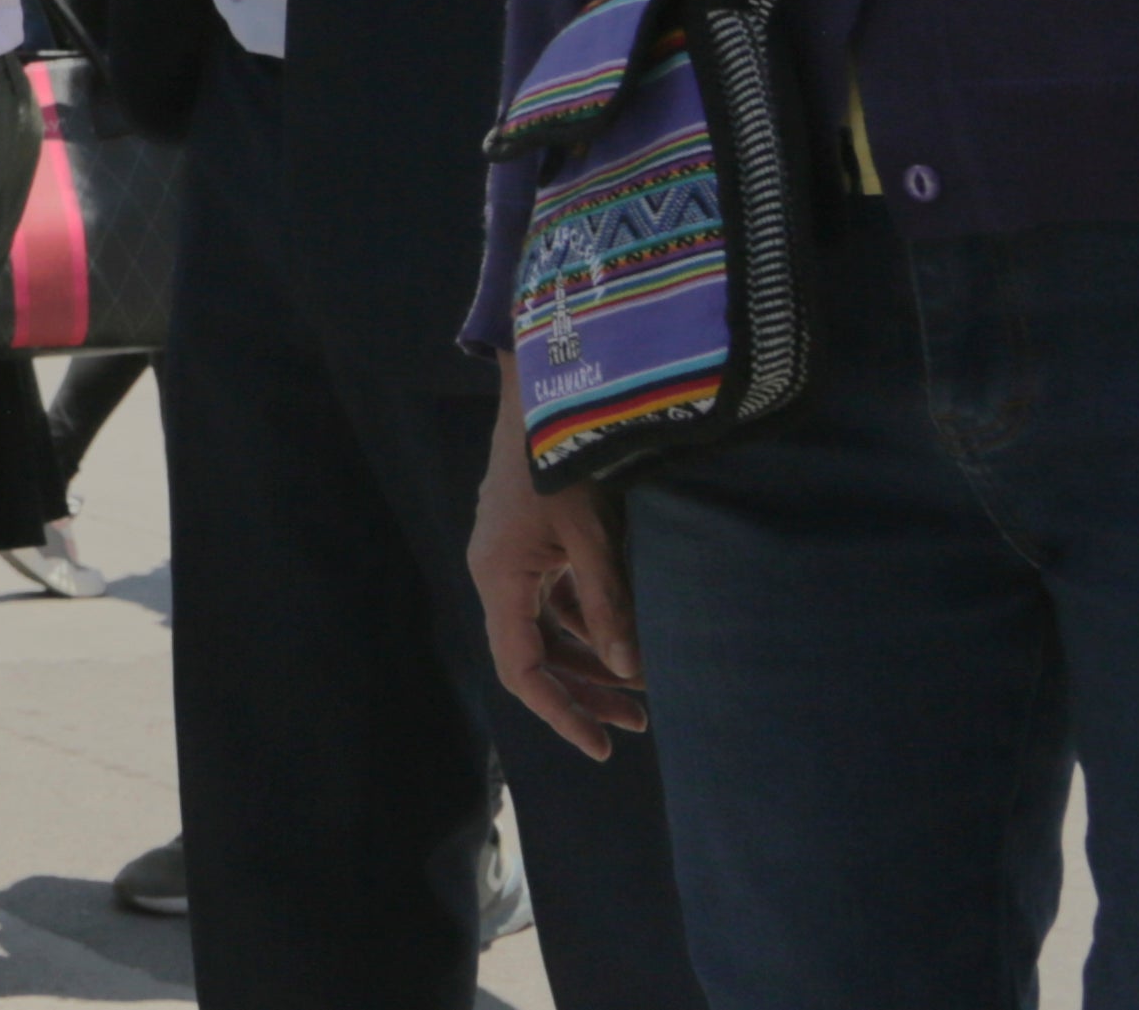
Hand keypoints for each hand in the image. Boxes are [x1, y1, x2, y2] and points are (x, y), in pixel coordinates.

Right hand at [468, 366, 648, 758]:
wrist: (539, 392)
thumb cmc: (561, 459)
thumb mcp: (591, 536)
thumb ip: (608, 605)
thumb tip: (631, 672)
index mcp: (500, 579)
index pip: (522, 670)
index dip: (561, 714)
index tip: (602, 747)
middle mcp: (497, 576)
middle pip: (534, 655)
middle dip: (584, 692)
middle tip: (638, 722)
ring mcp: (510, 559)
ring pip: (545, 630)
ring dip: (589, 659)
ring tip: (642, 688)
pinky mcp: (527, 543)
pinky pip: (552, 600)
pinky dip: (585, 624)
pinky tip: (623, 636)